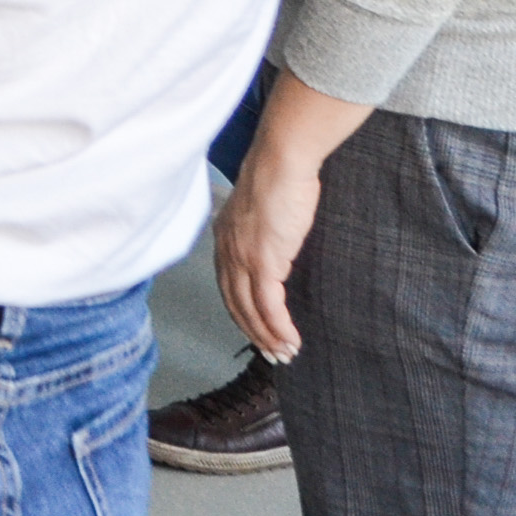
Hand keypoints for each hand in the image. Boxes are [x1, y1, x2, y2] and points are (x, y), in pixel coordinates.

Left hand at [215, 144, 322, 362]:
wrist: (282, 161)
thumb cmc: (280, 178)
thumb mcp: (263, 210)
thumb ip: (263, 232)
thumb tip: (275, 245)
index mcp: (224, 240)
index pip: (228, 287)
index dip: (242, 313)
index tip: (257, 331)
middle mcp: (227, 252)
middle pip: (236, 305)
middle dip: (254, 334)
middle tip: (272, 353)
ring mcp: (242, 258)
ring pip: (251, 310)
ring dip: (268, 337)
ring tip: (285, 353)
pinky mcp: (263, 261)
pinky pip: (269, 305)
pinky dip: (279, 327)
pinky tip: (291, 340)